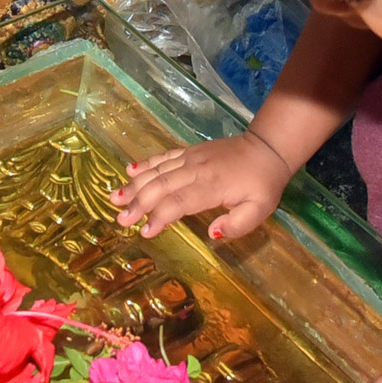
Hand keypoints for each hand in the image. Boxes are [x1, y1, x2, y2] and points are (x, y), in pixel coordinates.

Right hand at [112, 132, 293, 238]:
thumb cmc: (262, 184)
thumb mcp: (260, 210)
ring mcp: (190, 158)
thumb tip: (212, 233)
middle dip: (139, 203)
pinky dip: (145, 164)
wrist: (266, 149)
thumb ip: (238, 225)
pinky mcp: (188, 152)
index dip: (160, 216)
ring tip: (115, 199)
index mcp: (211, 186)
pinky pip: (163, 157)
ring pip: (157, 171)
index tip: (145, 232)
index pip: (179, 202)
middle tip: (121, 220)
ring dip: (135, 185)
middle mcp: (196, 170)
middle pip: (161, 186)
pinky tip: (129, 172)